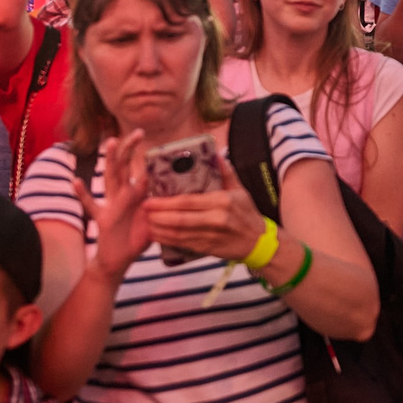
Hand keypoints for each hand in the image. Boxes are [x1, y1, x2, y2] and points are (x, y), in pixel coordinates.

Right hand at [72, 131, 155, 280]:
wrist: (118, 261)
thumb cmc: (137, 239)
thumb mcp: (155, 221)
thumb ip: (164, 209)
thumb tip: (187, 199)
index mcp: (138, 195)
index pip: (144, 171)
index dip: (150, 157)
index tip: (161, 143)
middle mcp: (124, 195)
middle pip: (126, 167)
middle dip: (131, 150)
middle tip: (138, 132)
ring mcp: (111, 205)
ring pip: (110, 178)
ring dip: (111, 160)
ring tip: (112, 143)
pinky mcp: (102, 218)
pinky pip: (91, 204)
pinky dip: (83, 194)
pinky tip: (76, 181)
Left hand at [145, 154, 266, 262]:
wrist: (258, 242)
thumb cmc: (248, 214)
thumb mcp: (241, 191)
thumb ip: (227, 173)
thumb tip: (216, 154)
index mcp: (222, 202)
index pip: (188, 202)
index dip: (166, 203)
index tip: (150, 200)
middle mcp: (215, 219)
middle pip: (180, 219)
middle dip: (158, 216)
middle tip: (144, 211)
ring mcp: (211, 236)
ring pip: (178, 234)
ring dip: (159, 229)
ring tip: (146, 223)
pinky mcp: (208, 249)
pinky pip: (183, 244)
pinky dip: (168, 241)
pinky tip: (157, 236)